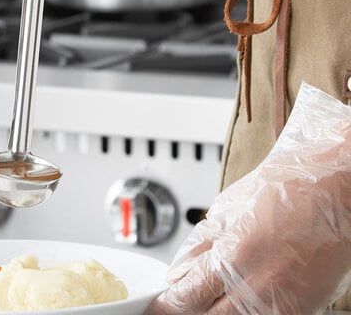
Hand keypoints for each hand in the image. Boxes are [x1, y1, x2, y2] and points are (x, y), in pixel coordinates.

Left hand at [148, 82, 350, 314]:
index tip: (159, 303)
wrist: (333, 189)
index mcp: (233, 256)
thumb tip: (180, 271)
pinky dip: (246, 311)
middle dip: (189, 311)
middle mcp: (258, 286)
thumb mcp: (226, 207)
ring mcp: (282, 303)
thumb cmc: (285, 189)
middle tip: (182, 299)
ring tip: (211, 293)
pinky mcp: (303, 309)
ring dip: (218, 311)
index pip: (188, 296)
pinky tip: (241, 294)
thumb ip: (200, 244)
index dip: (168, 303)